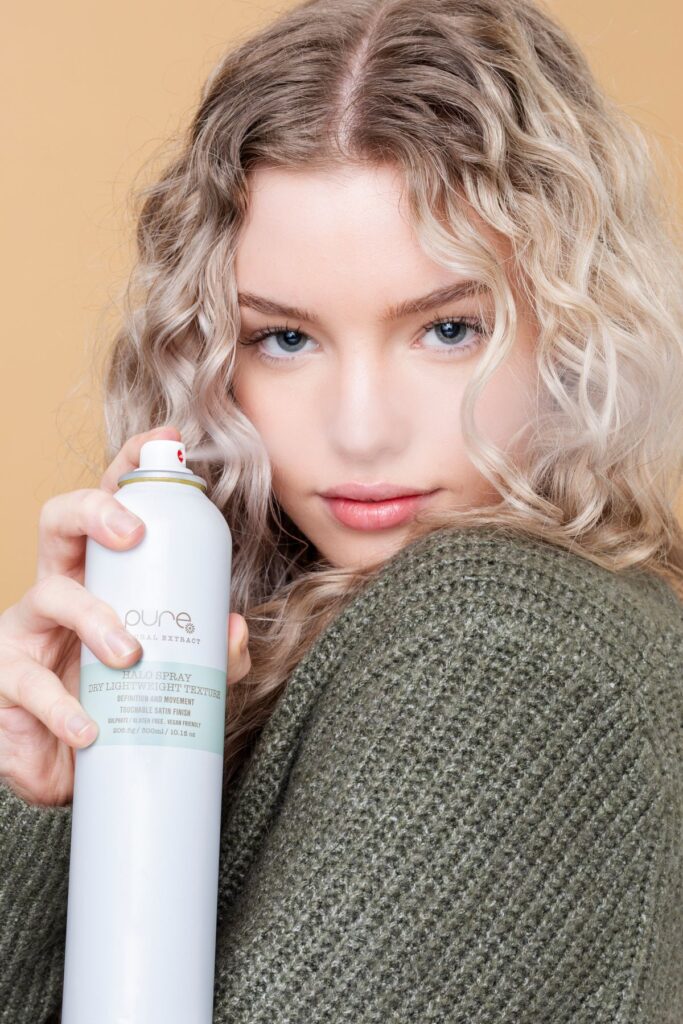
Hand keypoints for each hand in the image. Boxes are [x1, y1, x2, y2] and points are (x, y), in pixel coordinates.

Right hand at [0, 426, 248, 807]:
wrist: (73, 767)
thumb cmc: (123, 699)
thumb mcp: (175, 675)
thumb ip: (211, 657)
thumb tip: (235, 630)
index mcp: (102, 572)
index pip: (113, 503)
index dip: (133, 465)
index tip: (168, 441)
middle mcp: (61, 585)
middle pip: (60, 519)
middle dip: (95, 510)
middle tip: (133, 531)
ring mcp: (29, 629)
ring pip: (50, 595)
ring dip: (94, 619)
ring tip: (129, 655)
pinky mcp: (7, 678)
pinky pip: (28, 684)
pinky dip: (63, 708)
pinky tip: (89, 729)